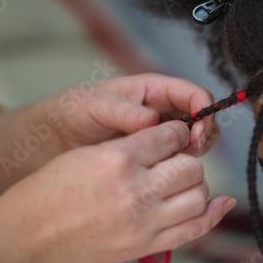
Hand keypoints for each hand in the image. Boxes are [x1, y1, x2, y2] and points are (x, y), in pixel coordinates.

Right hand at [0, 121, 234, 262]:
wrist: (27, 239)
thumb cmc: (46, 194)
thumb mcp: (85, 156)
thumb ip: (128, 147)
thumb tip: (163, 140)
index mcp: (118, 158)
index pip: (170, 135)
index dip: (175, 132)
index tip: (173, 135)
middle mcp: (136, 189)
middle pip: (190, 165)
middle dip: (185, 157)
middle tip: (173, 160)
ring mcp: (145, 221)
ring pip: (198, 193)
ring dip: (195, 183)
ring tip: (179, 182)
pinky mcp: (147, 245)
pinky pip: (196, 227)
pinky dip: (214, 213)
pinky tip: (222, 202)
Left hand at [46, 73, 218, 156]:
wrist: (58, 138)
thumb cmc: (76, 111)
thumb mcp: (97, 107)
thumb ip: (125, 113)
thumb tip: (153, 121)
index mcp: (154, 89)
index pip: (195, 94)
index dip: (204, 112)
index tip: (196, 134)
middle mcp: (163, 109)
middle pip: (203, 117)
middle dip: (204, 133)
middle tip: (191, 151)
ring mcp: (161, 132)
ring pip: (196, 138)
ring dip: (195, 150)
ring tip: (177, 162)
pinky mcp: (155, 153)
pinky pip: (179, 157)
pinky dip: (181, 164)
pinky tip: (167, 172)